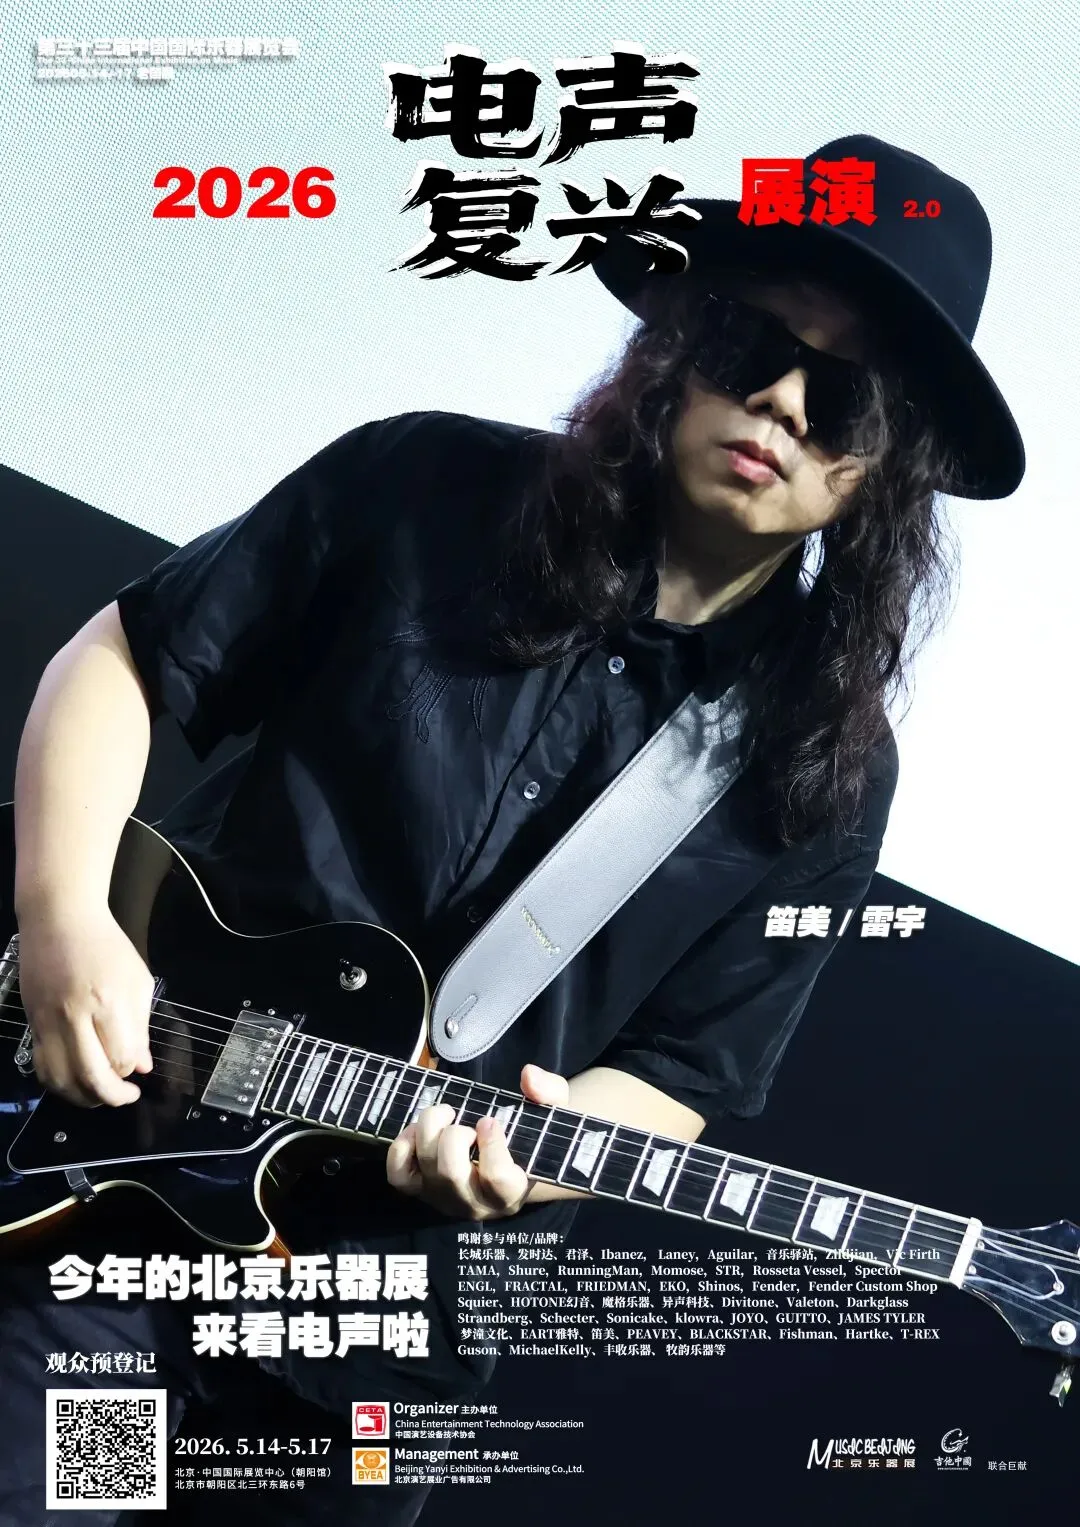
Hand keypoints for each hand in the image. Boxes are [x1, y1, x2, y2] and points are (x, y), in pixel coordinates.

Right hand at [17, 904, 154, 1107]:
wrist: (59, 919)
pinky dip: (58, 1083)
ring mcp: (48, 1021)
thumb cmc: (106, 946)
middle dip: (111, 1097)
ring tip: (99, 1095)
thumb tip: (141, 1066)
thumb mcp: (137, 980)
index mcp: (108, 1001)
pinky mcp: (32, 1023)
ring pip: (60, 1080)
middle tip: (124, 1097)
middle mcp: (75, 1016)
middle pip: (91, 1076)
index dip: (130, 1071)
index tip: (138, 1072)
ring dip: (82, 1097)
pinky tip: (74, 1082)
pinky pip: (42, 1067)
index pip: (121, 1057)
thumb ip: (141, 1026)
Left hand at [386, 1063, 569, 1219]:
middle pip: (452, 1173)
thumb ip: (549, 1092)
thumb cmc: (531, 1136)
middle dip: (454, 1136)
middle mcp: (476, 1203)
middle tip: (463, 1120)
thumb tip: (529, 1076)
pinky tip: (418, 1130)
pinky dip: (403, 1147)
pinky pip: (399, 1175)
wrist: (510, 1160)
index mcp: (512, 1191)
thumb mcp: (552, 1113)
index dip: (491, 1145)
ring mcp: (445, 1199)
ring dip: (430, 1132)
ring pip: (427, 1170)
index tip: (489, 1120)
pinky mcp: (421, 1190)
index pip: (498, 1178)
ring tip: (445, 1115)